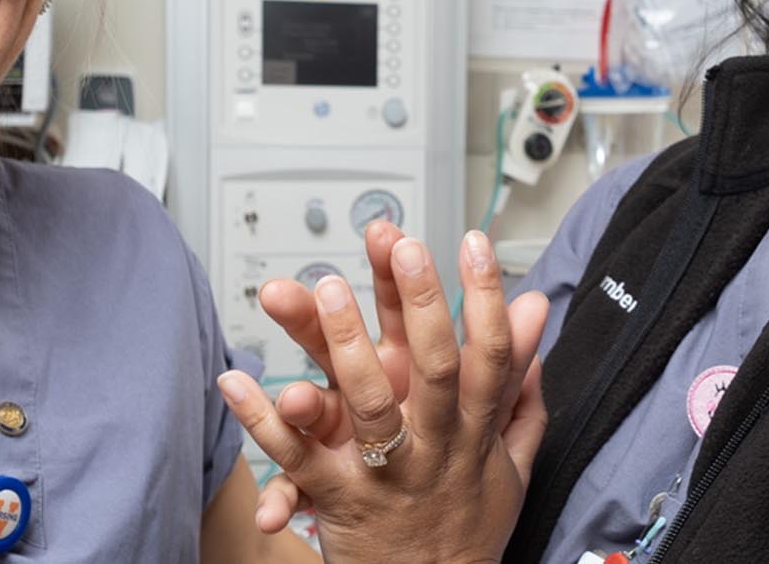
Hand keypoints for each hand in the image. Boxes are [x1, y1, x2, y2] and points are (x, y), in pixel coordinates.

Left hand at [220, 230, 549, 560]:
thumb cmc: (469, 527)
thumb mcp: (512, 457)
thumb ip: (520, 384)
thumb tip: (534, 313)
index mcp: (475, 432)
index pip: (490, 354)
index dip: (486, 295)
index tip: (475, 242)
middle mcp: (435, 448)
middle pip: (433, 366)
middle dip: (420, 300)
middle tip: (405, 245)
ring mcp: (386, 473)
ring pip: (366, 403)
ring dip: (343, 342)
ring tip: (325, 289)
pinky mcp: (339, 499)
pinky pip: (295, 456)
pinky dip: (261, 418)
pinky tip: (235, 378)